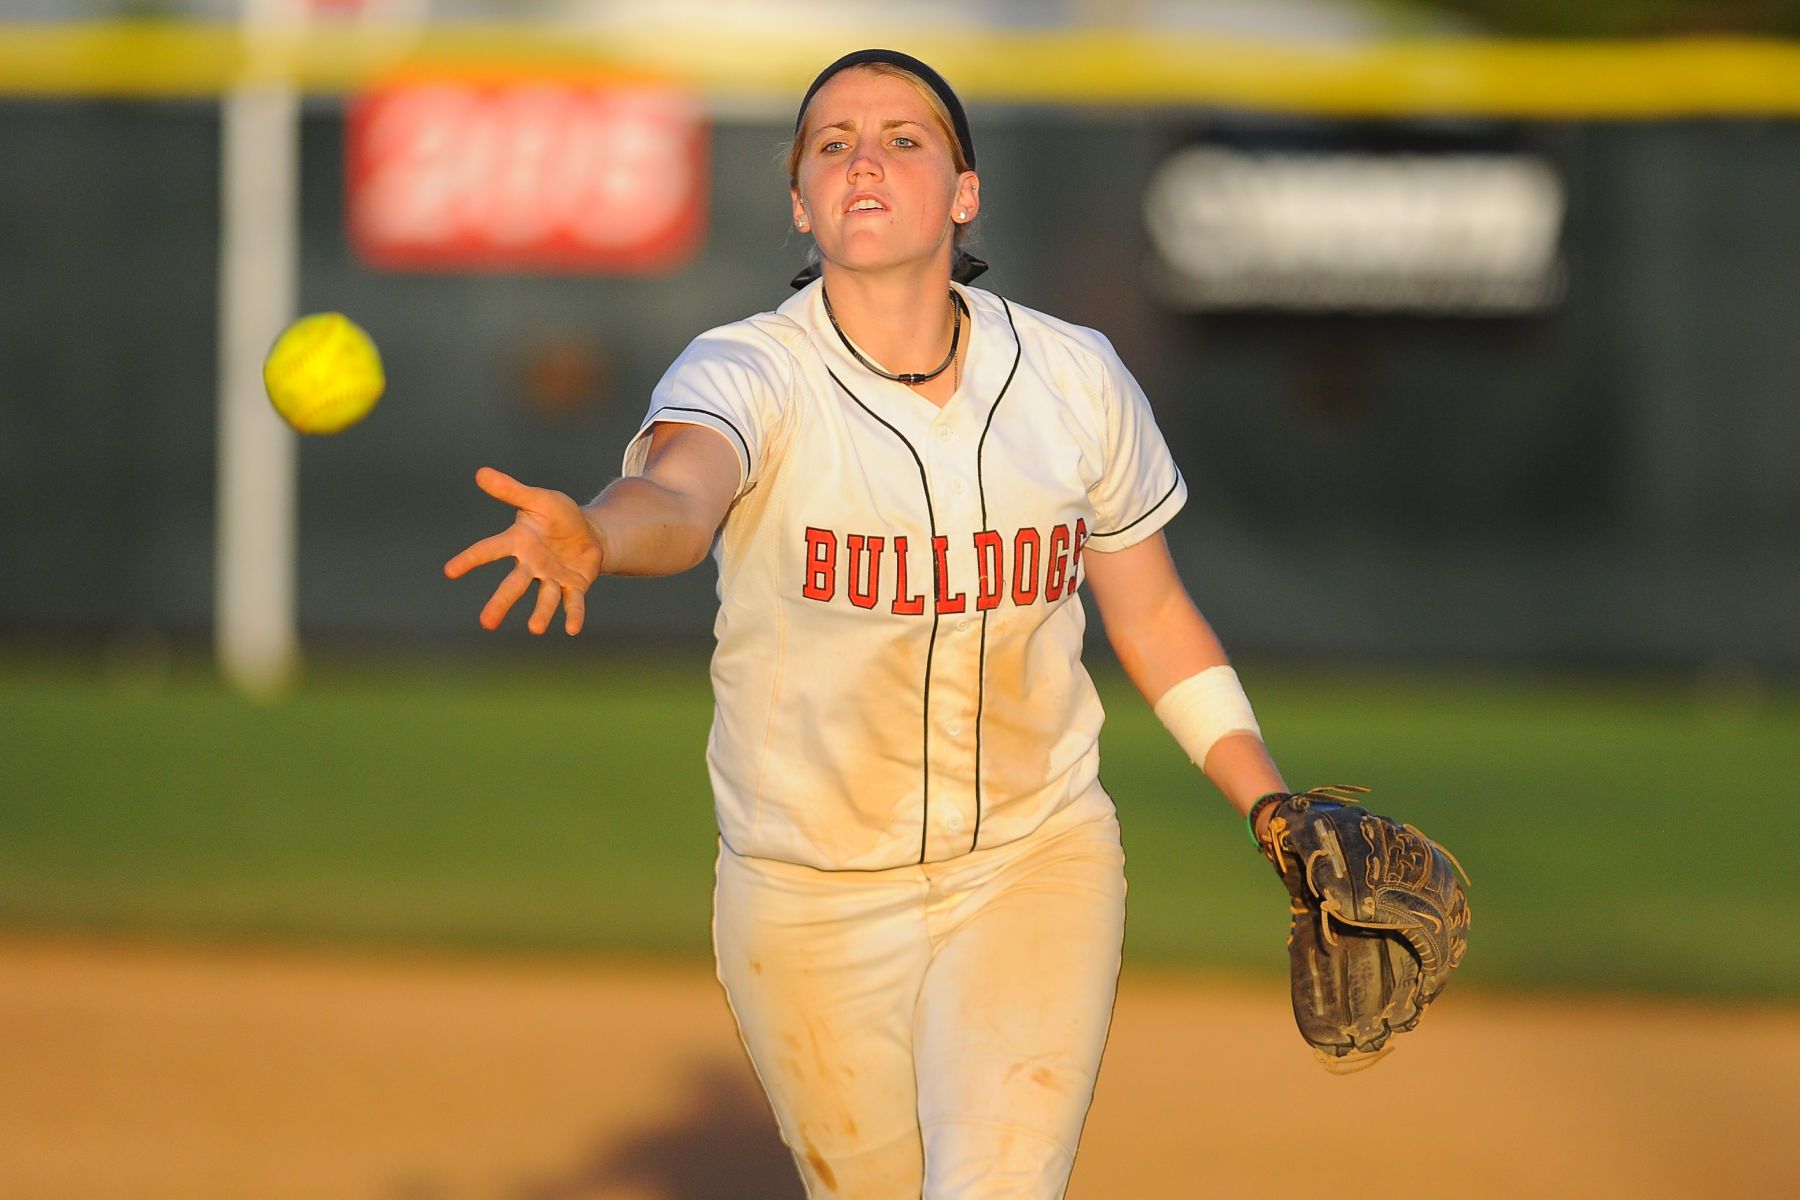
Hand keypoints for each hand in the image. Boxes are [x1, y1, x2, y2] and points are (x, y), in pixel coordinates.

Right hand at [443, 467, 604, 634]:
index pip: (490, 551)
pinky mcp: (574, 586)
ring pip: (544, 598)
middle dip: (501, 603)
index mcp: (518, 542)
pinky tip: (572, 629)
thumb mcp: (539, 499)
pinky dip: (573, 615)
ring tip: (535, 629)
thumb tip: (480, 473)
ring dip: (540, 613)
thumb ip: (511, 491)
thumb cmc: (559, 516)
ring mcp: (552, 578)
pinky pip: (573, 602)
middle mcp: (531, 565)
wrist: (591, 533)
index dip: (470, 559)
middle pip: (513, 585)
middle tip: (486, 623)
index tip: (449, 571)